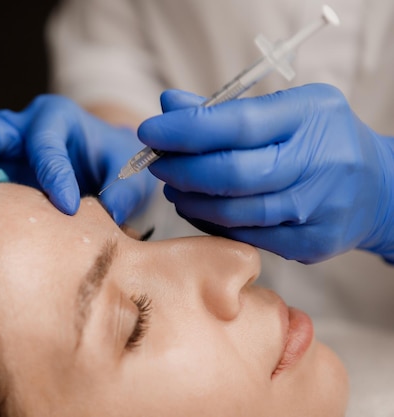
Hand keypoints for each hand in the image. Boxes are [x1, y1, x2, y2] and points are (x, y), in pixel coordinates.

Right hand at [0, 94, 156, 223]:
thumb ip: (122, 193)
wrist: (101, 159)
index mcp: (57, 119)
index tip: (64, 207)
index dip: (54, 177)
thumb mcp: (126, 172)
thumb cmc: (112, 160)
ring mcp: (2, 144)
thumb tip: (108, 219)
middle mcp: (22, 125)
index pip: (48, 147)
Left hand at [138, 84, 393, 262]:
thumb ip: (225, 109)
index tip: (150, 131)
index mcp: (309, 117)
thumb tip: (169, 105)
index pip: (237, 125)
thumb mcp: (284, 108)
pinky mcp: (309, 245)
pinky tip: (198, 206)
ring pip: (233, 212)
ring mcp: (315, 210)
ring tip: (173, 185)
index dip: (185, 131)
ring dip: (190, 199)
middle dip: (181, 169)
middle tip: (156, 162)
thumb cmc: (320, 139)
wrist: (379, 188)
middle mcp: (318, 165)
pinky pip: (244, 236)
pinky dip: (210, 222)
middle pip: (231, 175)